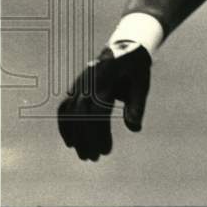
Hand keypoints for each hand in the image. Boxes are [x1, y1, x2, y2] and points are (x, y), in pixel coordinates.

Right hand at [58, 43, 150, 160]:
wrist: (125, 47)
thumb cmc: (135, 69)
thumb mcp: (142, 84)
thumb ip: (137, 105)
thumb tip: (134, 128)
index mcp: (106, 79)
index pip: (97, 112)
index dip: (99, 133)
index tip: (106, 151)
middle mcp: (88, 81)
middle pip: (81, 115)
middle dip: (86, 139)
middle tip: (95, 159)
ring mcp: (79, 83)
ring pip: (70, 113)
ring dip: (75, 136)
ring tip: (85, 155)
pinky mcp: (75, 87)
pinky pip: (64, 108)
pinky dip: (65, 125)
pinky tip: (71, 142)